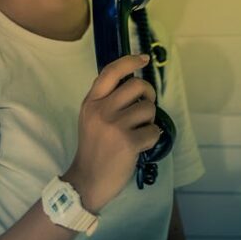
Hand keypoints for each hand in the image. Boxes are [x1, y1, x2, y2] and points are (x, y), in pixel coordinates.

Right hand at [61, 53, 158, 212]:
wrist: (87, 181)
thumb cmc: (93, 148)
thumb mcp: (90, 118)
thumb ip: (105, 100)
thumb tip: (132, 82)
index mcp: (91, 102)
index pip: (111, 71)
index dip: (130, 61)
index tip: (143, 59)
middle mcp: (102, 110)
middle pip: (137, 86)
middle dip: (148, 94)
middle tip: (146, 106)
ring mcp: (115, 126)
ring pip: (148, 108)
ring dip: (150, 120)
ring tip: (140, 130)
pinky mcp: (128, 143)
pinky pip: (153, 131)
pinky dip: (152, 137)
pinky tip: (142, 145)